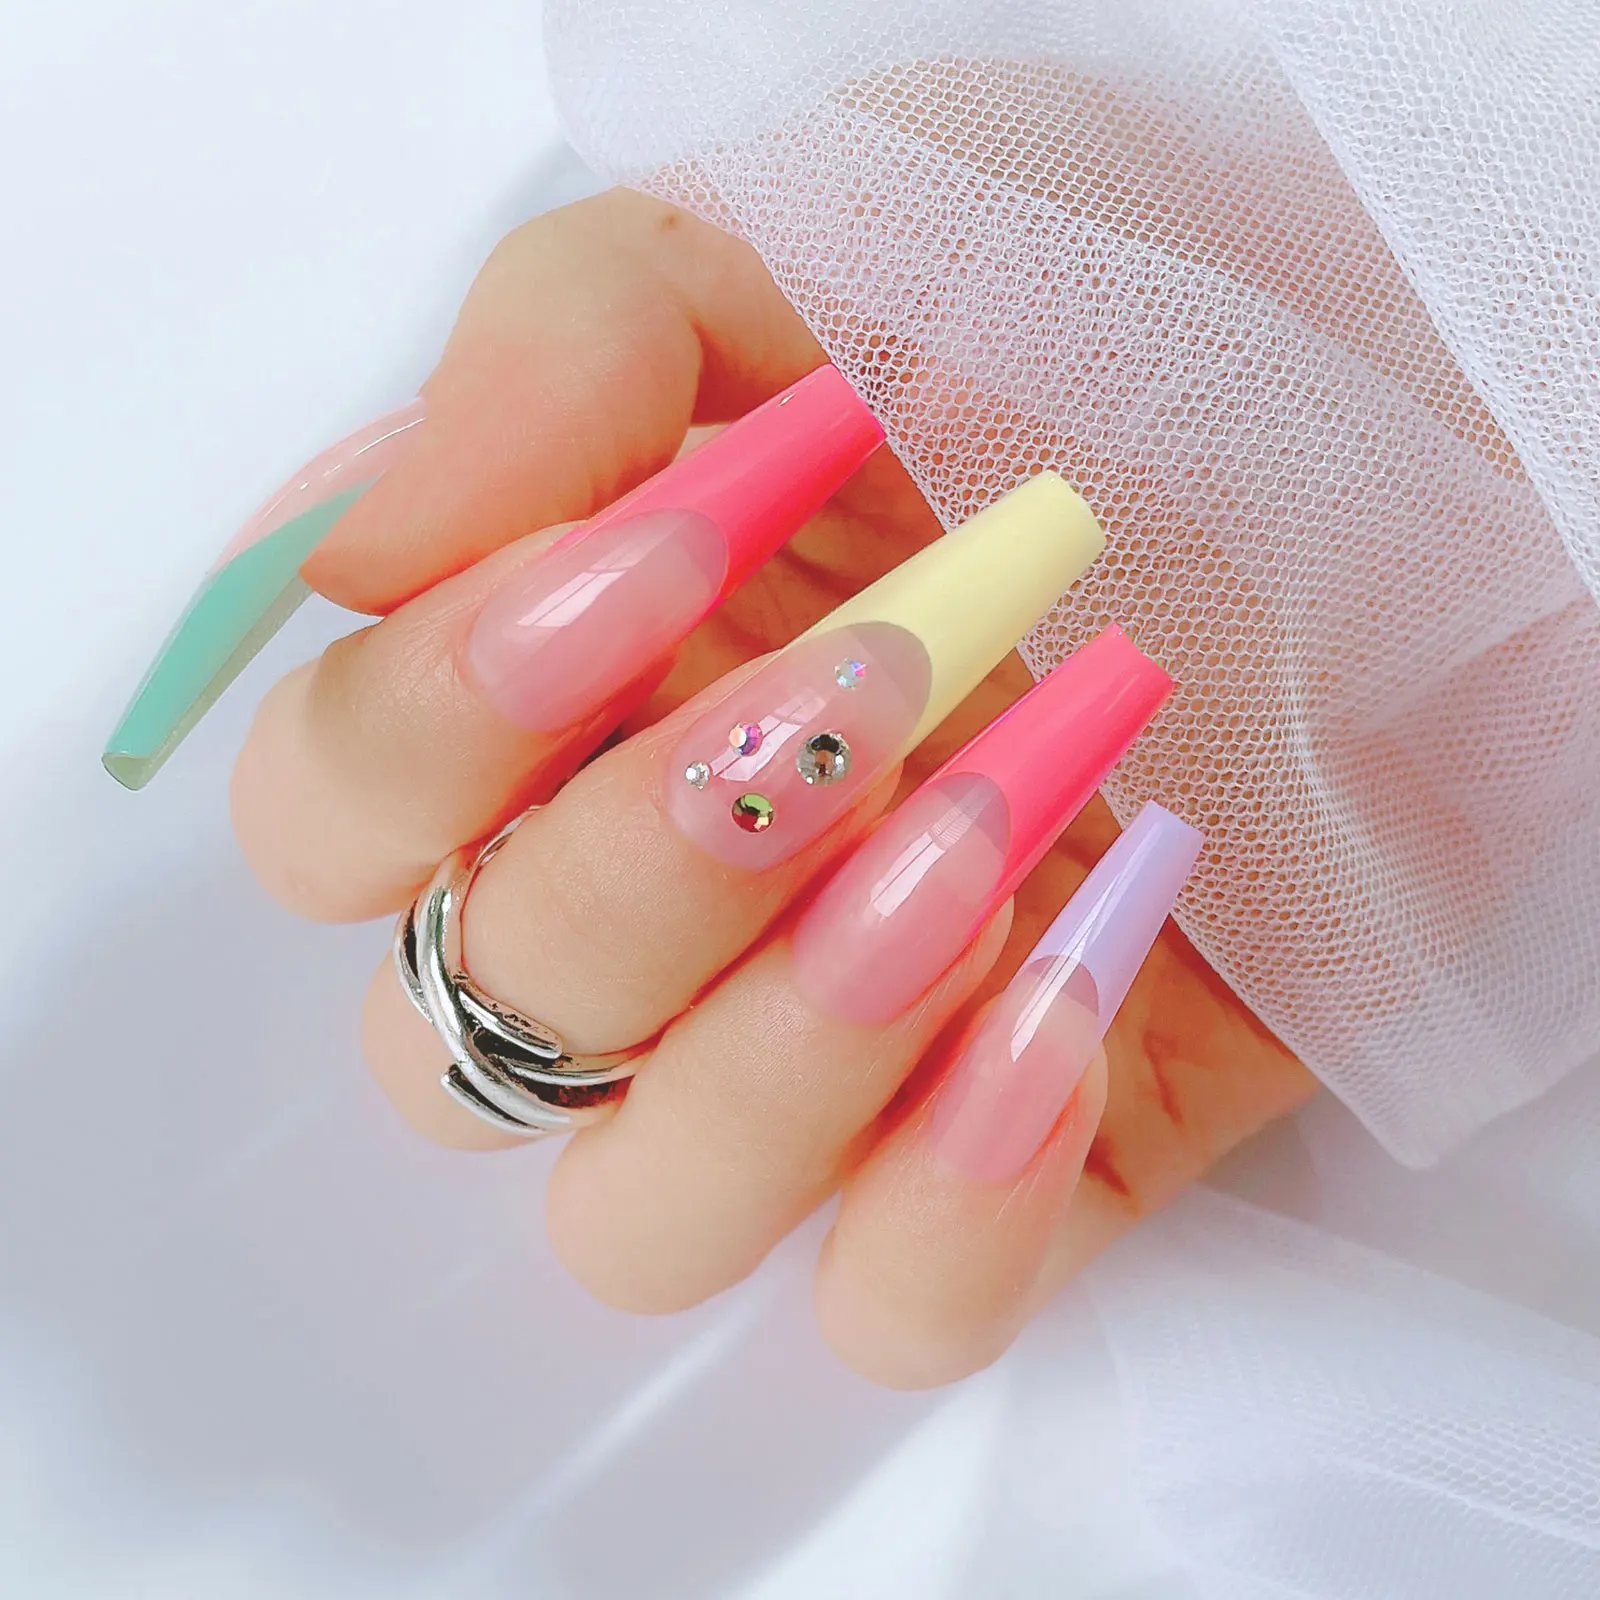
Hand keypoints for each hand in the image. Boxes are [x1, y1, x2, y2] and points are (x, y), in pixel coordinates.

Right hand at [217, 189, 1312, 1385]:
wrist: (1403, 417)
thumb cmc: (1106, 307)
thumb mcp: (822, 241)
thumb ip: (562, 349)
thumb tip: (333, 548)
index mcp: (575, 688)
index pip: (336, 814)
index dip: (420, 735)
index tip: (634, 576)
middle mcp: (670, 897)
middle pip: (463, 1047)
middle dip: (635, 885)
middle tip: (868, 695)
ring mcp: (835, 1049)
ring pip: (642, 1218)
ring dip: (781, 1053)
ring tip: (982, 840)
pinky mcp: (1026, 1152)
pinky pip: (894, 1310)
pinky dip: (950, 1205)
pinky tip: (1063, 1005)